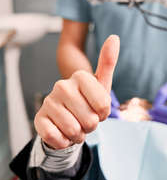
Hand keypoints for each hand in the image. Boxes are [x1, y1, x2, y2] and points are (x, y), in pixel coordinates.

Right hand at [34, 35, 119, 149]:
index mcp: (80, 76)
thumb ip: (108, 62)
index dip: (104, 114)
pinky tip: (62, 132)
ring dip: (78, 135)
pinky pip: (57, 138)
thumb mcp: (102, 84)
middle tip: (85, 118)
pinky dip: (64, 142)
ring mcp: (48, 101)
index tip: (97, 108)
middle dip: (91, 126)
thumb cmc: (87, 100)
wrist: (66, 118)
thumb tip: (114, 37)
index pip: (104, 106)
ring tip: (75, 125)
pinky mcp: (39, 119)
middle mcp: (62, 86)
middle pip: (90, 120)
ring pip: (74, 130)